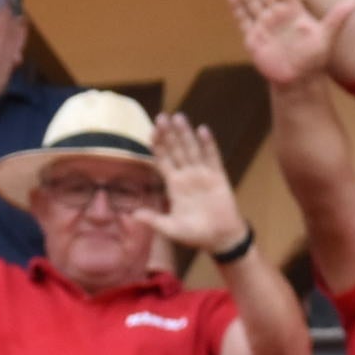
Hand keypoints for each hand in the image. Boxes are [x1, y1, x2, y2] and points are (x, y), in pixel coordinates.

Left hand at [145, 114, 246, 251]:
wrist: (220, 238)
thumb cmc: (195, 234)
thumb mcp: (171, 229)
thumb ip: (154, 220)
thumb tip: (133, 215)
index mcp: (174, 185)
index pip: (163, 160)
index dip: (157, 146)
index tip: (151, 131)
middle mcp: (187, 176)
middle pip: (176, 150)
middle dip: (169, 133)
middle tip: (161, 116)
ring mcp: (203, 174)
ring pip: (192, 149)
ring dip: (185, 134)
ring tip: (179, 117)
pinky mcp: (218, 177)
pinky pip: (212, 157)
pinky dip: (208, 144)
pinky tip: (202, 130)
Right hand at [228, 0, 354, 88]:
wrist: (299, 82)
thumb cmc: (314, 60)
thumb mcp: (327, 37)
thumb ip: (337, 19)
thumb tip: (354, 3)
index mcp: (294, 11)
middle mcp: (277, 15)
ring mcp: (264, 25)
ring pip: (252, 0)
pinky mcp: (253, 38)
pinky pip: (244, 19)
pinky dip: (237, 7)